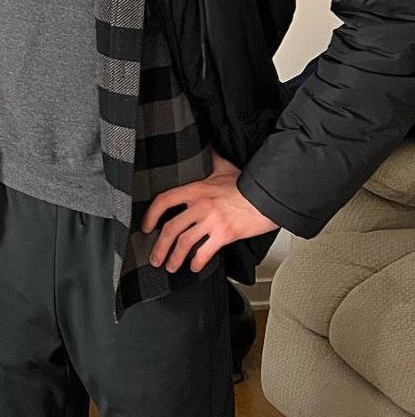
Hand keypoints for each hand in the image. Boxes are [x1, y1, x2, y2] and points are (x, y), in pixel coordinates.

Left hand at [142, 155, 278, 273]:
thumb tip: (208, 149)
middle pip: (171, 228)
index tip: (146, 227)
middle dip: (159, 246)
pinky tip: (194, 267)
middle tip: (155, 258)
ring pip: (184, 243)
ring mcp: (212, 221)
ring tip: (170, 266)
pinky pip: (205, 252)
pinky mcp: (225, 234)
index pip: (164, 201)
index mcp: (196, 190)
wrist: (270, 196)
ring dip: (174, 258)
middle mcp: (200, 206)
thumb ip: (212, 160)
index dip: (151, 215)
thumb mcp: (225, 168)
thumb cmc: (248, 184)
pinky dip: (197, 262)